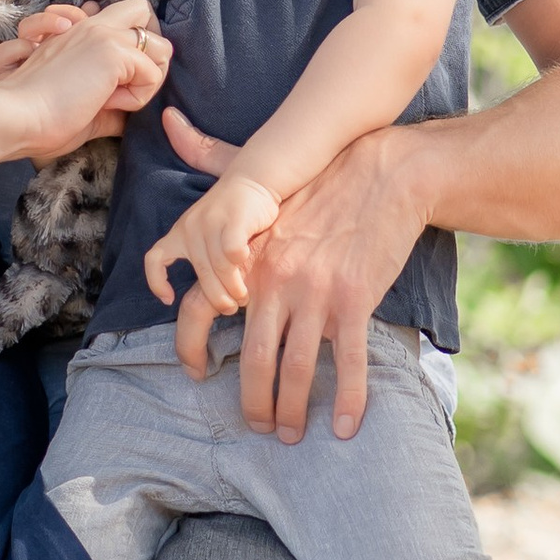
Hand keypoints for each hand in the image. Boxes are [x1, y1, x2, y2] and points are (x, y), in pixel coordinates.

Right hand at [0, 0, 168, 163]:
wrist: (14, 117)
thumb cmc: (36, 118)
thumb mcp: (75, 104)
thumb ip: (103, 103)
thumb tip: (125, 118)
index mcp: (78, 33)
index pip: (119, 16)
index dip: (131, 46)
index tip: (113, 82)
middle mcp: (91, 26)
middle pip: (142, 10)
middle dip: (150, 44)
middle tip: (131, 80)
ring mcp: (102, 35)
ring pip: (159, 43)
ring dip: (146, 77)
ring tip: (113, 98)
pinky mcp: (111, 51)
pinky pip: (152, 73)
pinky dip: (136, 98)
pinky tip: (104, 104)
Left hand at [144, 166, 283, 321]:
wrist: (256, 176)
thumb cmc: (235, 212)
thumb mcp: (207, 229)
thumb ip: (203, 253)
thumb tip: (208, 288)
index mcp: (180, 231)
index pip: (154, 258)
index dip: (156, 281)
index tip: (169, 300)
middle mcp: (191, 226)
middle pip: (199, 272)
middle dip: (214, 296)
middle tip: (229, 308)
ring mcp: (212, 221)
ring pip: (219, 266)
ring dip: (232, 287)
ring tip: (242, 297)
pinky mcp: (234, 219)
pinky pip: (232, 253)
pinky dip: (239, 265)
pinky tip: (246, 269)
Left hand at [168, 107, 424, 442]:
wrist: (386, 172)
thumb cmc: (323, 176)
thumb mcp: (259, 170)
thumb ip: (211, 158)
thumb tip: (172, 125)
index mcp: (247, 258)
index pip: (198, 311)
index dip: (191, 350)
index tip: (198, 374)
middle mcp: (274, 281)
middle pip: (253, 360)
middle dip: (255, 403)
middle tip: (260, 427)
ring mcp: (316, 294)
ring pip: (297, 370)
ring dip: (294, 410)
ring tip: (293, 434)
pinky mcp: (355, 301)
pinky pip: (348, 363)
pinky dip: (348, 400)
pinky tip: (347, 426)